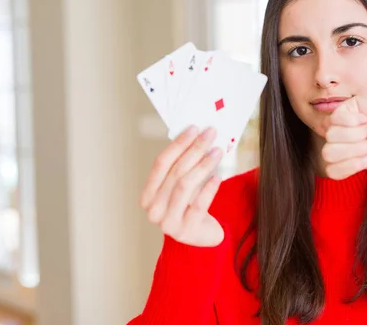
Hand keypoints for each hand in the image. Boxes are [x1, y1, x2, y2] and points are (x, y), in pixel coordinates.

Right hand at [140, 126, 224, 246]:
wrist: (200, 238)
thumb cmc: (189, 207)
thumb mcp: (179, 188)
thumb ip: (180, 168)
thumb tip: (196, 136)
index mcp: (147, 196)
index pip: (161, 164)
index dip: (177, 144)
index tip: (193, 128)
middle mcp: (153, 210)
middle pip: (175, 172)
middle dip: (194, 149)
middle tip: (210, 134)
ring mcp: (168, 222)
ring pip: (185, 185)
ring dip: (203, 165)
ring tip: (217, 152)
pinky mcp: (187, 231)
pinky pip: (199, 204)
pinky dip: (209, 188)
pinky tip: (218, 176)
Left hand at [322, 91, 366, 235]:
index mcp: (350, 161)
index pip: (331, 170)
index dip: (350, 165)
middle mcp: (344, 144)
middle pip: (327, 152)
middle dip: (354, 149)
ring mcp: (343, 125)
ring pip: (330, 134)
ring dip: (355, 133)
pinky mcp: (346, 108)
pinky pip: (336, 116)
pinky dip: (353, 119)